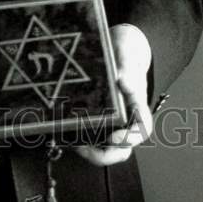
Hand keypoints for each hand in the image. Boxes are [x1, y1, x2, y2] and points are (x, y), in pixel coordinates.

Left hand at [75, 23, 152, 166]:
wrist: (118, 47)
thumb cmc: (126, 51)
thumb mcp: (127, 51)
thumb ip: (127, 66)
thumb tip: (123, 82)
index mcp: (139, 106)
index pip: (141, 130)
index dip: (129, 139)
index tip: (114, 137)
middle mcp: (126, 119)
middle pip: (121, 149)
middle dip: (103, 154)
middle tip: (82, 148)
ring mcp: (111, 121)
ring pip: (103, 147)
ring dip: (87, 149)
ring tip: (67, 140)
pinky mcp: (95, 117)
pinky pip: (88, 134)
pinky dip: (76, 137)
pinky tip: (61, 129)